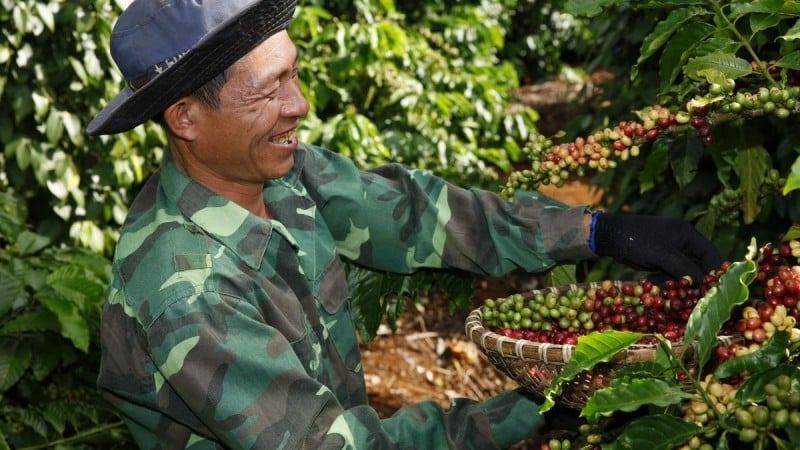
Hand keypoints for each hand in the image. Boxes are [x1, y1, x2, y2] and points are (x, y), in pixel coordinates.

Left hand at [590, 212, 721, 284]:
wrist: (609, 237)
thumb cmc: (638, 240)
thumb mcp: (663, 255)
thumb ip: (684, 269)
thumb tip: (702, 284)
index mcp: (687, 234)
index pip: (709, 253)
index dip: (713, 271)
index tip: (713, 288)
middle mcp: (682, 241)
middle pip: (697, 265)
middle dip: (693, 280)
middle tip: (691, 297)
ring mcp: (670, 250)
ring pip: (682, 272)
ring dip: (677, 283)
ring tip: (667, 290)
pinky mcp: (659, 259)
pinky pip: (668, 273)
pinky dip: (664, 281)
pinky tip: (653, 283)